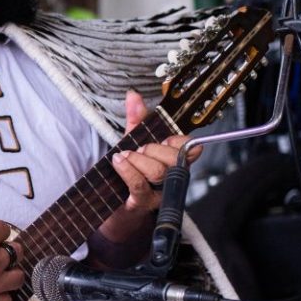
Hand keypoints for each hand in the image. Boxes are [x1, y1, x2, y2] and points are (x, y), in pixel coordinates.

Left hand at [109, 89, 200, 217]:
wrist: (110, 205)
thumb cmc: (126, 173)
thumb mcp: (131, 142)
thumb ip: (135, 119)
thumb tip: (134, 95)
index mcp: (171, 159)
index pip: (190, 147)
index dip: (177, 140)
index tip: (164, 138)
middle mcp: (169, 177)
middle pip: (175, 158)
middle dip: (153, 149)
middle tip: (138, 149)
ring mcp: (158, 193)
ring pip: (158, 171)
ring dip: (138, 159)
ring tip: (124, 157)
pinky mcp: (142, 203)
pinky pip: (139, 184)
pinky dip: (127, 169)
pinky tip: (118, 162)